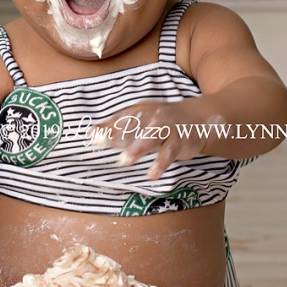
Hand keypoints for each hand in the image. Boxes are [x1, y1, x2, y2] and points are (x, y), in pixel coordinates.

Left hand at [88, 101, 225, 180]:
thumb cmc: (161, 121)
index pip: (120, 119)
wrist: (197, 118)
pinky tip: (152, 174)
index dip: (106, 128)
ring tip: (125, 160)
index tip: (91, 138)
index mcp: (140, 112)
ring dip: (138, 148)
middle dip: (118, 134)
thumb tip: (89, 134)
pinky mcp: (179, 141)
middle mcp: (152, 117)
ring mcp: (166, 128)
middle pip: (133, 125)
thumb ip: (115, 127)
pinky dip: (161, 163)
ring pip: (151, 137)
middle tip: (102, 144)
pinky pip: (169, 152)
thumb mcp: (139, 119)